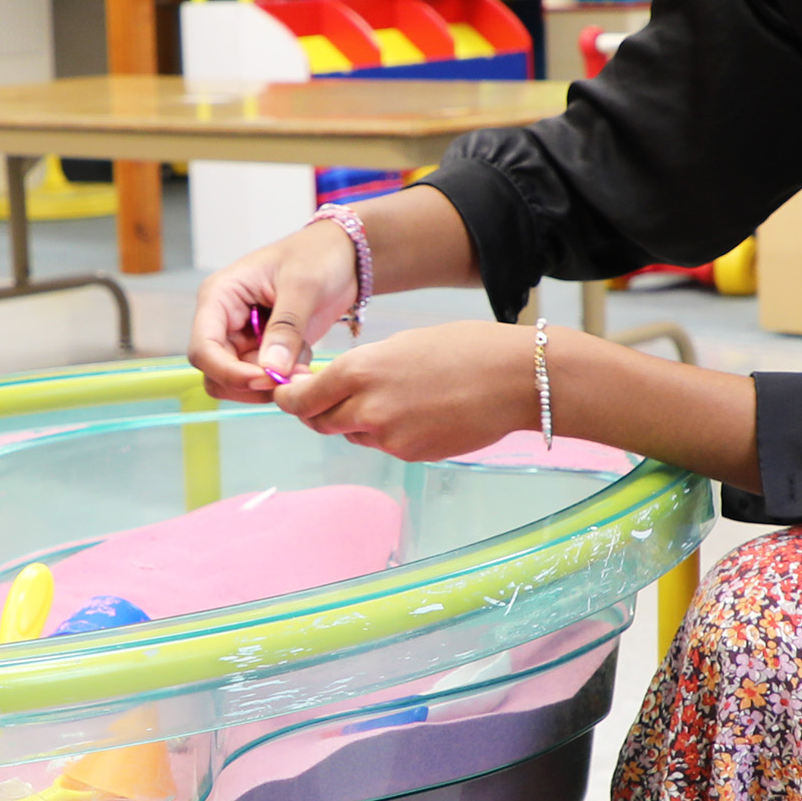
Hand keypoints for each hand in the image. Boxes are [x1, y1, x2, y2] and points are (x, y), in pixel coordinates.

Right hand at [188, 216, 361, 402]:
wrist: (342, 256)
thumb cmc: (317, 255)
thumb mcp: (303, 285)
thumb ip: (286, 328)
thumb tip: (271, 370)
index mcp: (219, 297)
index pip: (203, 348)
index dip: (227, 372)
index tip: (265, 378)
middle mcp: (224, 321)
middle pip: (216, 373)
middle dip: (251, 382)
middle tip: (289, 377)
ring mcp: (242, 338)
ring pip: (238, 383)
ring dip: (269, 384)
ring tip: (302, 365)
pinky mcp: (262, 351)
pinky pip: (263, 380)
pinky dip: (284, 379)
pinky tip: (304, 356)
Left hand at [269, 322, 540, 462]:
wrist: (514, 379)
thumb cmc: (464, 349)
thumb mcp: (400, 345)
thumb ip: (363, 368)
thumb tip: (339, 384)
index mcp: (360, 372)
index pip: (301, 399)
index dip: (288, 399)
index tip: (287, 395)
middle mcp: (368, 409)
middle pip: (319, 423)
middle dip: (317, 413)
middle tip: (323, 401)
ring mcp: (390, 438)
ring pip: (354, 435)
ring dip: (356, 422)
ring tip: (391, 398)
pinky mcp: (412, 455)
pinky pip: (386, 446)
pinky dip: (389, 433)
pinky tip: (418, 412)